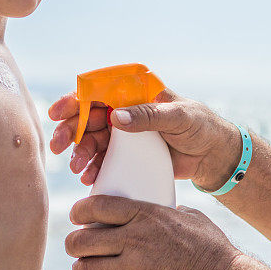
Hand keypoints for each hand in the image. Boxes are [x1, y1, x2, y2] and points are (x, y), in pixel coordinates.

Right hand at [48, 88, 241, 190]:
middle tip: (58, 147)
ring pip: (92, 141)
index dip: (74, 101)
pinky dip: (93, 168)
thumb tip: (116, 118)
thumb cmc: (199, 126)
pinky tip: (89, 177)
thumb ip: (147, 116)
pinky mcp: (127, 156)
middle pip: (88, 118)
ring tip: (79, 168)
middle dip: (70, 132)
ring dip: (80, 153)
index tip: (57, 113)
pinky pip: (103, 160)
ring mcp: (125, 135)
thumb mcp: (177, 117)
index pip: (98, 92)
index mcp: (134, 94)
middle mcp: (125, 111)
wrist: (212, 155)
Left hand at [65, 195, 242, 269]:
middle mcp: (134, 238)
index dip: (79, 211)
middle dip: (74, 244)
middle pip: (82, 240)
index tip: (76, 215)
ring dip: (81, 269)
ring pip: (86, 269)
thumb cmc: (209, 243)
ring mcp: (134, 267)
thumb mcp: (187, 214)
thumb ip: (165, 209)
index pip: (97, 206)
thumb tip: (158, 206)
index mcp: (145, 213)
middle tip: (76, 245)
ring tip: (84, 268)